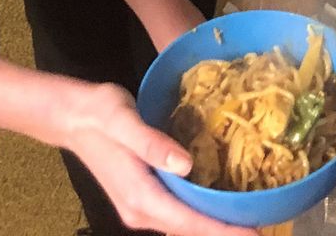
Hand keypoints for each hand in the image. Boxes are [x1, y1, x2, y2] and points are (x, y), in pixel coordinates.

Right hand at [59, 82, 256, 235]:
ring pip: (183, 226)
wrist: (72, 115)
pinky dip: (200, 216)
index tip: (254, 234)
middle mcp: (141, 211)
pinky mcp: (142, 198)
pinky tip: (220, 203)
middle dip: (224, 233)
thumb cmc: (99, 113)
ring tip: (249, 219)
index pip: (188, 223)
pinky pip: (177, 215)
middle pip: (189, 232)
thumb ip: (153, 144)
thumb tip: (187, 165)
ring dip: (213, 227)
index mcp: (140, 196)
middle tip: (263, 227)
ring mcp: (140, 207)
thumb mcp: (124, 120)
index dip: (222, 231)